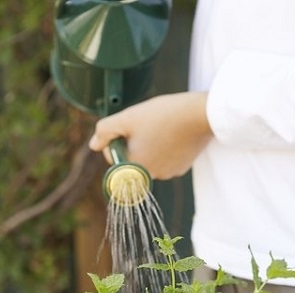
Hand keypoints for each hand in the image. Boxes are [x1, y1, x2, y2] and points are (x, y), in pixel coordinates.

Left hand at [88, 91, 211, 179]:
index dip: (115, 142)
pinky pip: (166, 160)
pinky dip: (165, 148)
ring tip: (159, 127)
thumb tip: (94, 145)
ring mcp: (169, 173)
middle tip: (144, 124)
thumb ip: (105, 130)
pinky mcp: (182, 168)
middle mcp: (152, 176)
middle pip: (133, 160)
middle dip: (134, 144)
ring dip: (150, 146)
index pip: (115, 161)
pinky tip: (171, 133)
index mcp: (136, 167)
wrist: (200, 115)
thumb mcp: (128, 117)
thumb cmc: (162, 115)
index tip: (125, 127)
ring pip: (150, 160)